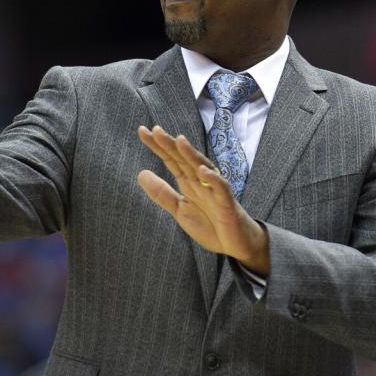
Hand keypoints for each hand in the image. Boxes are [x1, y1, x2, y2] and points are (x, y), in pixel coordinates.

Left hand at [137, 125, 268, 274]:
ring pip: (202, 168)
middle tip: (155, 130)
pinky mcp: (227, 203)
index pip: (171, 160)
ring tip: (179, 140)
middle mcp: (201, 181)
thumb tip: (140, 173)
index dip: (158, 146)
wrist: (235, 245)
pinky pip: (221, 188)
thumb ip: (162, 193)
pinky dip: (213, 179)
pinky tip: (202, 171)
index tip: (143, 131)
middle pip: (183, 159)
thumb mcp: (180, 210)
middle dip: (170, 145)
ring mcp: (214, 190)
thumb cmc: (210, 224)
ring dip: (191, 154)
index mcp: (189, 182)